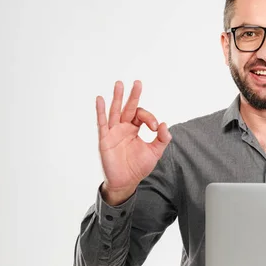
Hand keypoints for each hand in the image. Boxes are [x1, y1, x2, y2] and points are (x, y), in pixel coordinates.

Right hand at [96, 80, 171, 203]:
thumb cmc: (138, 167)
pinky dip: (100, 111)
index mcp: (134, 129)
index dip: (150, 118)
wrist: (126, 182)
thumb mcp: (155, 152)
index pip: (141, 115)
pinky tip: (100, 99)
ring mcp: (113, 132)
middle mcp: (123, 127)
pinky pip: (102, 123)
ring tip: (119, 84)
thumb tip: (165, 124)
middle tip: (138, 82)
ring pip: (115, 111)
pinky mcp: (105, 139)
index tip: (156, 128)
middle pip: (128, 107)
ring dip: (117, 98)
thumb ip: (162, 139)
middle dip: (133, 95)